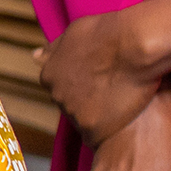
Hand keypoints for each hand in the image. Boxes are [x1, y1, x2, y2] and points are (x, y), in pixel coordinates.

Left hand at [44, 2, 170, 146]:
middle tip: (113, 95)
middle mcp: (56, 95)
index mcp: (49, 74)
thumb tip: (36, 55)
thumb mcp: (74, 33)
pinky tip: (123, 124)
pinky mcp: (91, 129)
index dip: (83, 87)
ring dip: (100, 117)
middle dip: (89, 103)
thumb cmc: (107, 34)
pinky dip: (109, 132)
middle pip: (71, 106)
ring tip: (123, 107)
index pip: (61, 88)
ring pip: (84, 121)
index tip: (99, 84)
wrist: (134, 46)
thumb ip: (55, 49)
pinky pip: (97, 137)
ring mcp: (72, 113)